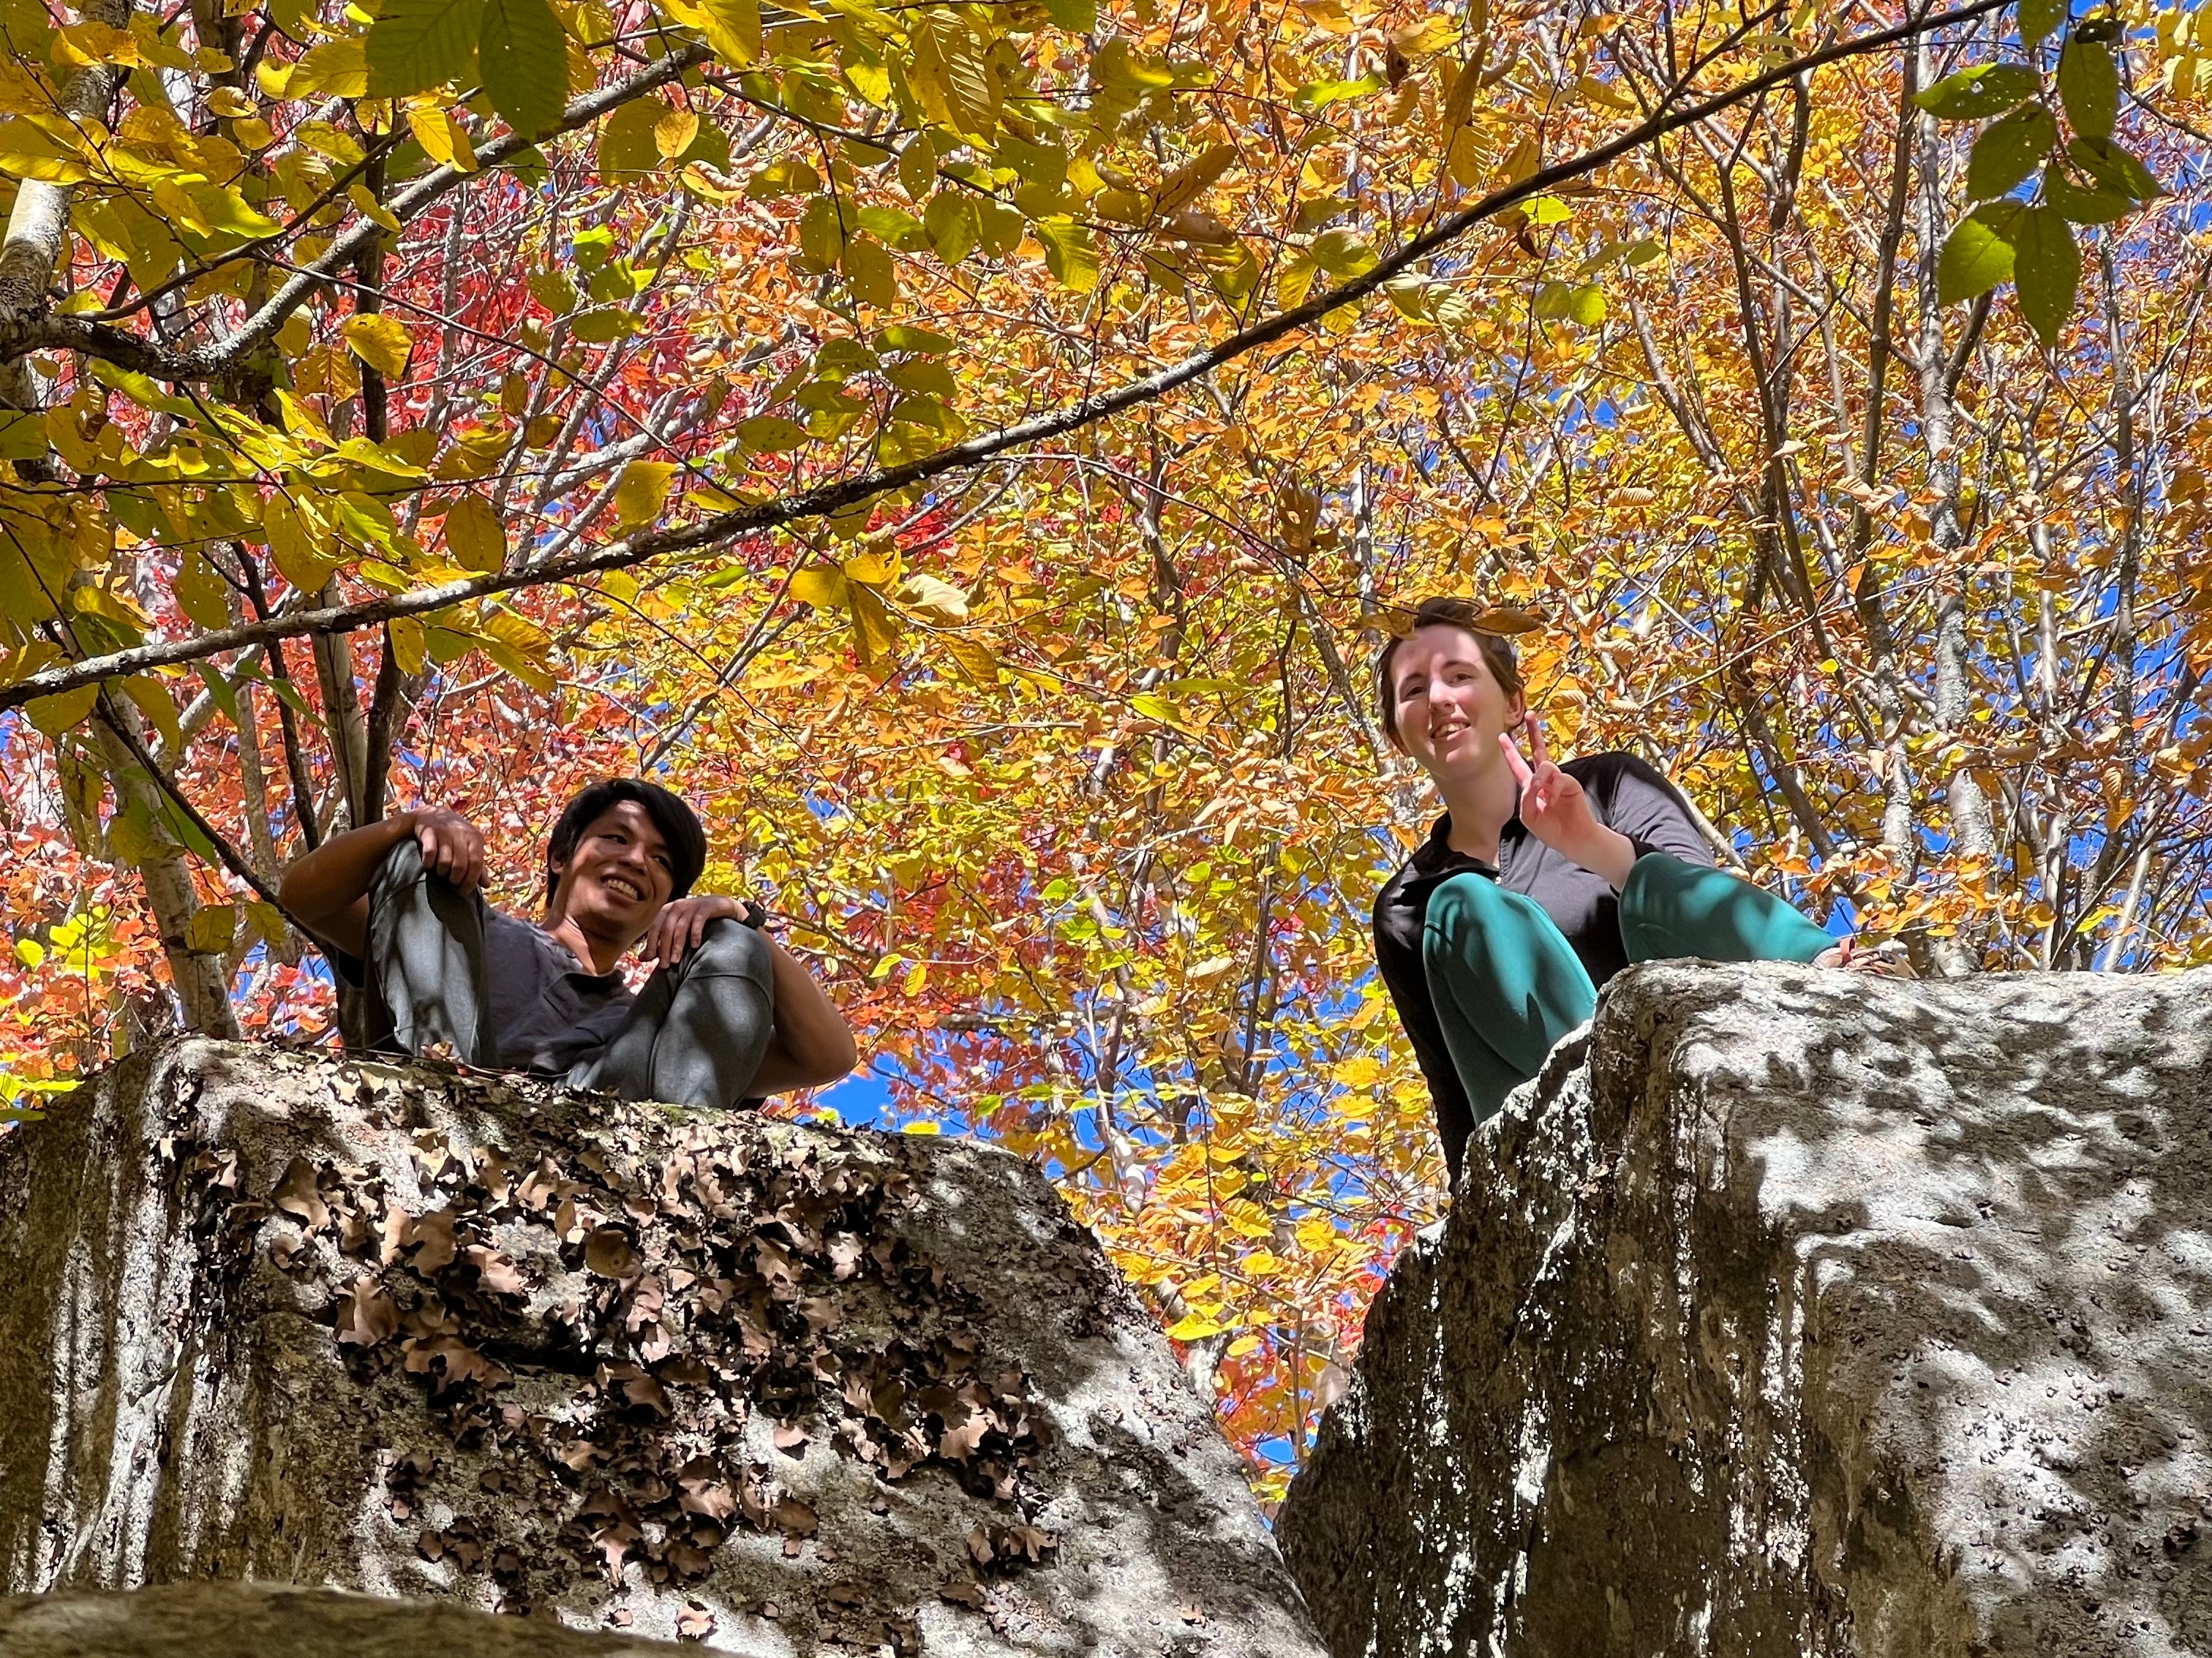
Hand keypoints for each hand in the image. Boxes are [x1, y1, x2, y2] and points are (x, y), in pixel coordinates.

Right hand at [411, 806, 485, 893]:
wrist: (431, 814)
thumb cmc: (454, 835)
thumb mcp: (470, 846)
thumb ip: (478, 864)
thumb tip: (487, 885)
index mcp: (475, 838)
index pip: (476, 863)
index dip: (471, 880)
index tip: (465, 890)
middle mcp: (461, 834)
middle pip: (460, 865)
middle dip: (455, 879)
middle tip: (451, 882)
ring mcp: (444, 832)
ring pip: (445, 861)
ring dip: (442, 872)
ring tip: (441, 873)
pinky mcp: (429, 832)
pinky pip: (429, 853)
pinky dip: (428, 862)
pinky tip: (429, 865)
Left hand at [642, 894, 745, 966]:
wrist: (719, 905)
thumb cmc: (695, 920)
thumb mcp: (677, 929)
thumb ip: (661, 942)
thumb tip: (643, 959)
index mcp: (667, 910)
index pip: (655, 927)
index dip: (651, 943)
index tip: (650, 959)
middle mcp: (677, 906)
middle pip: (667, 929)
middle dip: (665, 948)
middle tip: (665, 965)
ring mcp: (692, 905)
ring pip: (681, 927)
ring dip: (678, 945)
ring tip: (676, 961)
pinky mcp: (706, 907)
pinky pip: (698, 921)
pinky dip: (695, 934)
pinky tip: (695, 945)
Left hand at [1498, 714, 1609, 867]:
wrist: (1572, 839)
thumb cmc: (1550, 828)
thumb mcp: (1529, 816)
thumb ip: (1526, 798)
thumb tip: (1533, 781)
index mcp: (1532, 787)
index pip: (1519, 765)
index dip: (1511, 751)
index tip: (1502, 736)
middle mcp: (1545, 780)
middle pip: (1538, 751)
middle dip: (1533, 732)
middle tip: (1529, 714)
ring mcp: (1558, 780)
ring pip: (1546, 765)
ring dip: (1540, 777)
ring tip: (1541, 792)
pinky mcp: (1571, 784)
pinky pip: (1558, 779)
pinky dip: (1553, 790)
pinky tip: (1554, 800)